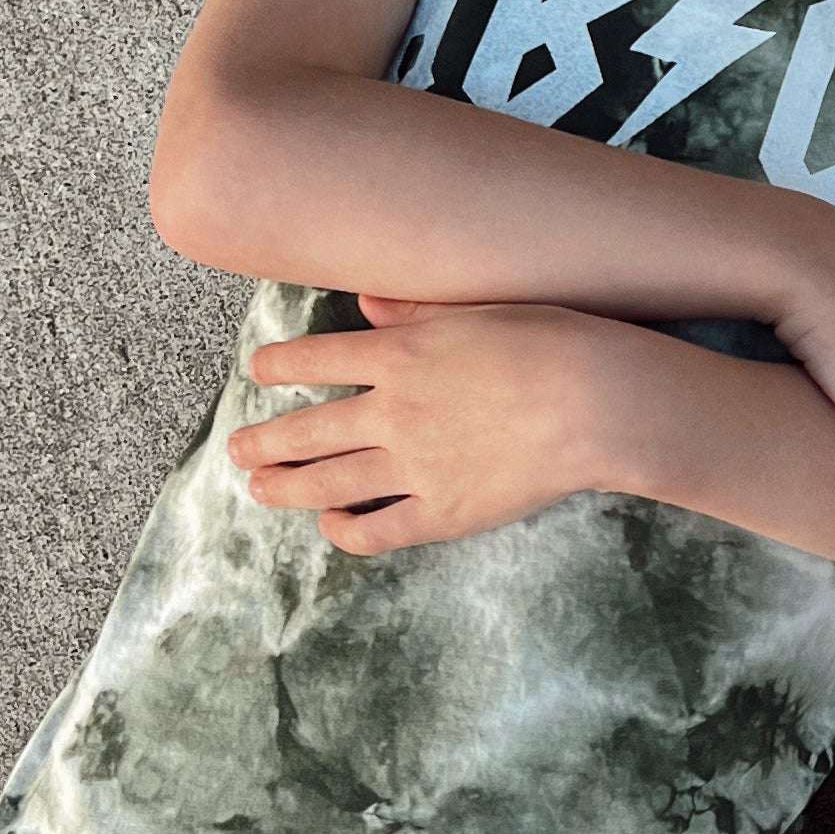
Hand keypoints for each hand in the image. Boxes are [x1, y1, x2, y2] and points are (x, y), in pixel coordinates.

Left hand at [229, 298, 615, 556]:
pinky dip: (345, 530)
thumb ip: (413, 308)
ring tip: (259, 488)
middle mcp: (393, 412)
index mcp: (398, 355)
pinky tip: (331, 525)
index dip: (277, 366)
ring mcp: (414, 467)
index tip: (258, 370)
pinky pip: (378, 530)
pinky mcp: (443, 512)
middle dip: (263, 441)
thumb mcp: (476, 309)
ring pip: (327, 482)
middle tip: (238, 449)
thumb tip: (364, 303)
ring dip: (284, 487)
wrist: (596, 401)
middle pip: (306, 430)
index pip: (313, 359)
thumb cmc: (549, 341)